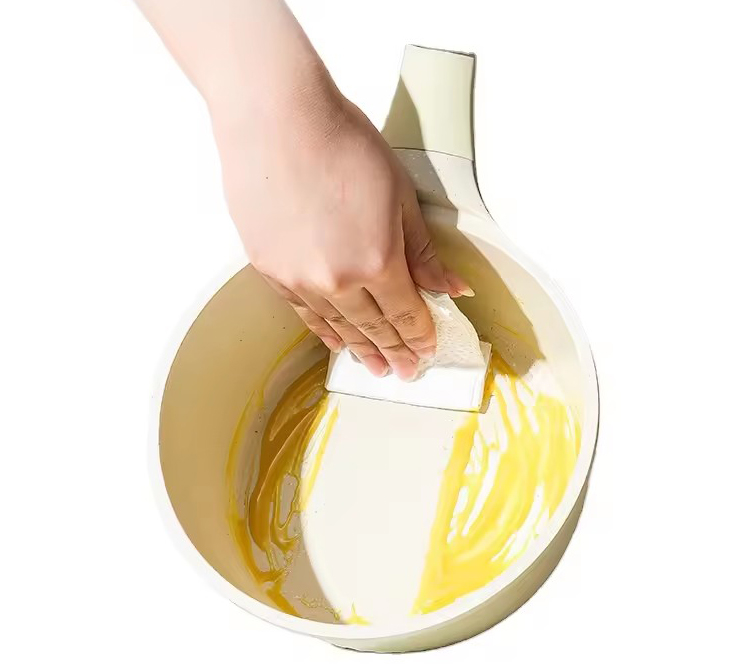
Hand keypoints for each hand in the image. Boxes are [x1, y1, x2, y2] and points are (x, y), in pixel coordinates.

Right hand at [212, 90, 471, 379]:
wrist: (276, 118)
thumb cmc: (342, 144)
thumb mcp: (399, 195)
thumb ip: (422, 251)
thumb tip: (450, 288)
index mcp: (377, 261)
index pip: (405, 313)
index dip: (418, 335)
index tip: (426, 351)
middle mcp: (337, 281)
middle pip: (373, 327)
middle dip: (394, 351)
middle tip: (404, 372)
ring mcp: (299, 279)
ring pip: (338, 326)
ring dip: (360, 349)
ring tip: (374, 367)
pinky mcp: (270, 270)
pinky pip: (303, 313)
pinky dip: (324, 331)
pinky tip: (336, 343)